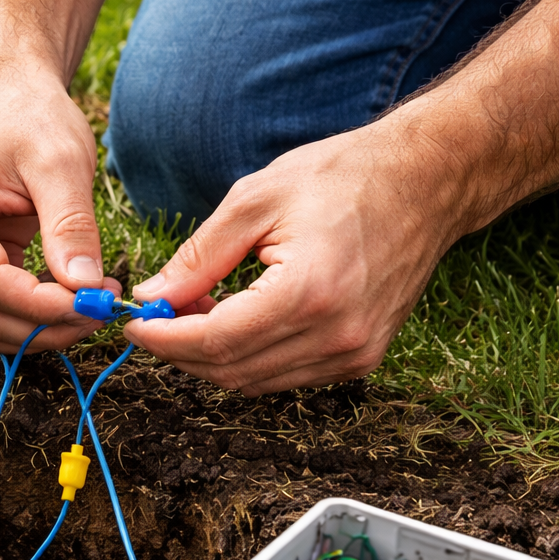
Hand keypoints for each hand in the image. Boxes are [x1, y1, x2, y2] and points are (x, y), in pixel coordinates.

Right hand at [0, 74, 120, 352]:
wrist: (6, 100)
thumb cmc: (28, 118)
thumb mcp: (60, 162)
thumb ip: (70, 225)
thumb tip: (86, 288)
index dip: (44, 306)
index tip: (99, 303)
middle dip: (47, 325)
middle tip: (105, 309)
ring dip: (40, 331)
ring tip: (92, 304)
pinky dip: (31, 320)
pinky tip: (71, 300)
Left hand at [123, 121, 469, 393]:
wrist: (425, 181)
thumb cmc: (343, 178)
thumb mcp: (254, 202)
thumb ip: (198, 258)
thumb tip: (151, 299)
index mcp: (309, 292)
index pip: (215, 342)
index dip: (164, 339)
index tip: (133, 324)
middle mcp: (337, 335)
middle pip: (231, 370)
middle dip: (181, 351)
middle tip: (155, 318)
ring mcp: (355, 353)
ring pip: (255, 381)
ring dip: (213, 357)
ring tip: (195, 311)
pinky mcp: (362, 357)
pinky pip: (285, 376)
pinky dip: (249, 358)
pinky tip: (235, 319)